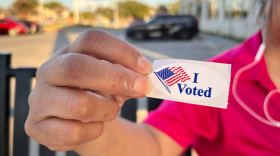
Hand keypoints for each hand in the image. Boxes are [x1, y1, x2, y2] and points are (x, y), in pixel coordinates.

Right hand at [25, 29, 152, 150]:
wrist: (77, 122)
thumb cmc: (97, 96)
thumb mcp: (113, 81)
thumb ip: (126, 77)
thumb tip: (142, 81)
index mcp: (69, 53)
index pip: (91, 40)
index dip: (121, 51)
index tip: (145, 68)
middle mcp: (49, 71)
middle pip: (77, 66)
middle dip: (115, 78)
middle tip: (141, 88)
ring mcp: (40, 99)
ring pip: (78, 104)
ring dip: (107, 110)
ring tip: (111, 111)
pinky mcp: (38, 126)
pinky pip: (73, 132)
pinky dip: (94, 131)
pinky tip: (95, 126)